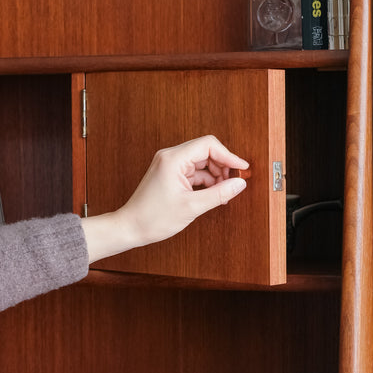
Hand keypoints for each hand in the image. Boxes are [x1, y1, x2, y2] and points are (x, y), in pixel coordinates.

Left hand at [80, 134, 248, 263]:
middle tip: (233, 183)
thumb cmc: (153, 218)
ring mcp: (169, 164)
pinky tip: (212, 194)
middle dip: (222, 166)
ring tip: (222, 193)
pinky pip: (193, 171)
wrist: (130, 227)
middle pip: (206, 151)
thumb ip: (219, 193)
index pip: (208, 145)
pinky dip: (205, 181)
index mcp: (173, 159)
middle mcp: (170, 157)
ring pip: (201, 162)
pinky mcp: (169, 173)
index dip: (228, 156)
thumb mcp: (192, 207)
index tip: (242, 168)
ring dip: (215, 175)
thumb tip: (239, 183)